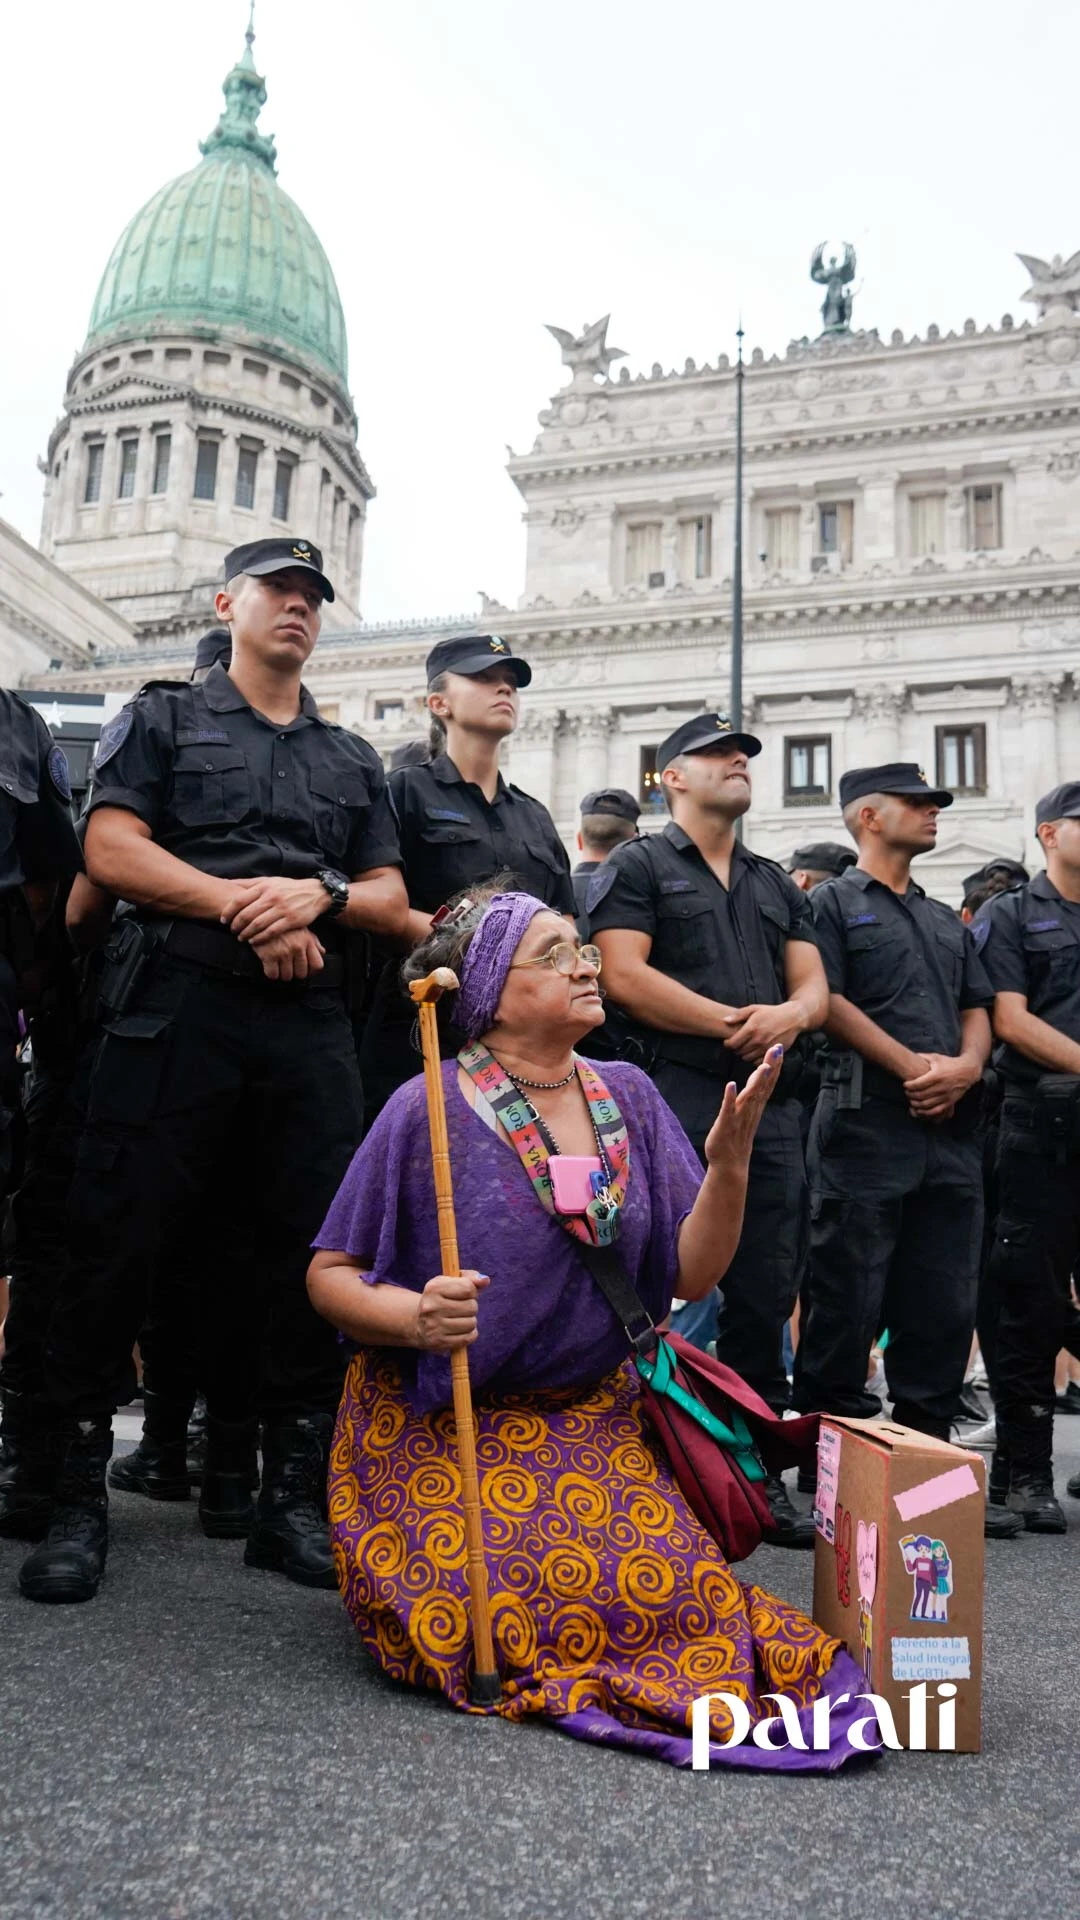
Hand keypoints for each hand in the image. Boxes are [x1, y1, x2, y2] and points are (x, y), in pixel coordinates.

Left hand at [221, 876, 331, 942]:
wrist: (315, 893)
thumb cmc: (288, 888)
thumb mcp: (269, 881)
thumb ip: (248, 883)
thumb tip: (227, 881)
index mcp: (264, 887)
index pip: (239, 900)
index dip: (228, 911)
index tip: (223, 920)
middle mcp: (272, 897)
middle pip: (247, 914)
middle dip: (236, 925)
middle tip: (232, 931)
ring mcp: (282, 909)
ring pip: (258, 924)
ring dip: (246, 933)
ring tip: (241, 938)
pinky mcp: (291, 920)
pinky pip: (272, 931)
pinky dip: (260, 938)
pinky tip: (254, 941)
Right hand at [255, 928, 325, 981]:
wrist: (258, 916)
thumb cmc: (281, 923)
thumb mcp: (301, 928)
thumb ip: (313, 941)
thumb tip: (322, 952)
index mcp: (307, 940)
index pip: (317, 965)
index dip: (311, 971)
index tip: (305, 970)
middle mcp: (297, 947)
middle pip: (301, 974)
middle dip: (294, 973)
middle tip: (288, 967)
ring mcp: (283, 952)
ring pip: (287, 976)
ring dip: (282, 973)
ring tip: (278, 965)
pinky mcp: (268, 955)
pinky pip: (273, 974)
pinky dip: (271, 973)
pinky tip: (269, 965)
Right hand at [413, 1271, 489, 1351]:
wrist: (418, 1323)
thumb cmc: (441, 1298)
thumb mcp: (450, 1282)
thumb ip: (470, 1278)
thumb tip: (485, 1280)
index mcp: (434, 1288)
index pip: (468, 1288)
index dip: (472, 1291)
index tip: (466, 1293)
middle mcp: (431, 1307)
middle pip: (471, 1306)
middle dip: (471, 1306)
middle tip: (461, 1307)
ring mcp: (434, 1326)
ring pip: (471, 1323)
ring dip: (470, 1321)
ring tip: (460, 1318)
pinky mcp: (439, 1342)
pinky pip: (468, 1337)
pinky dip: (470, 1333)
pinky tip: (460, 1329)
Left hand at [702, 1046, 782, 1170]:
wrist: (729, 1164)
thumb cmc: (736, 1137)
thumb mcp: (746, 1113)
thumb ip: (752, 1097)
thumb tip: (757, 1081)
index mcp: (755, 1107)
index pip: (767, 1084)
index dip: (774, 1067)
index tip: (779, 1049)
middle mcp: (750, 1111)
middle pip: (762, 1086)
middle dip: (770, 1067)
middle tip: (777, 1049)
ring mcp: (739, 1118)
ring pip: (750, 1097)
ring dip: (756, 1082)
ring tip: (763, 1066)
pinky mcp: (725, 1124)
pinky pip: (728, 1109)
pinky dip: (730, 1097)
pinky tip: (731, 1084)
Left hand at [721, 1001, 801, 1063]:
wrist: (792, 1018)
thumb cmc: (771, 1012)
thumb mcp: (754, 1009)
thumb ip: (738, 1015)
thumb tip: (725, 1020)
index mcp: (751, 1029)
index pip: (732, 1043)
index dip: (727, 1044)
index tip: (728, 1041)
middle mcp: (758, 1040)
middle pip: (738, 1052)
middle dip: (735, 1049)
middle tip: (736, 1044)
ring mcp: (766, 1048)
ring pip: (747, 1058)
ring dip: (744, 1054)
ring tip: (745, 1048)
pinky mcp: (773, 1053)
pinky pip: (757, 1062)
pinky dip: (753, 1059)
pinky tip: (754, 1052)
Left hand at [902, 1053, 976, 1118]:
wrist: (968, 1071)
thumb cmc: (949, 1063)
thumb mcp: (936, 1058)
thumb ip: (922, 1057)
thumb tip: (909, 1056)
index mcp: (937, 1076)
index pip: (918, 1084)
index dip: (909, 1086)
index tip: (905, 1084)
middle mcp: (941, 1087)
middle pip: (920, 1095)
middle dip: (910, 1095)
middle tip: (907, 1092)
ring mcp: (946, 1096)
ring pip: (926, 1104)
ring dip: (916, 1104)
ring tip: (911, 1100)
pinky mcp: (950, 1102)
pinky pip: (935, 1111)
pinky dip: (925, 1112)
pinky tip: (920, 1109)